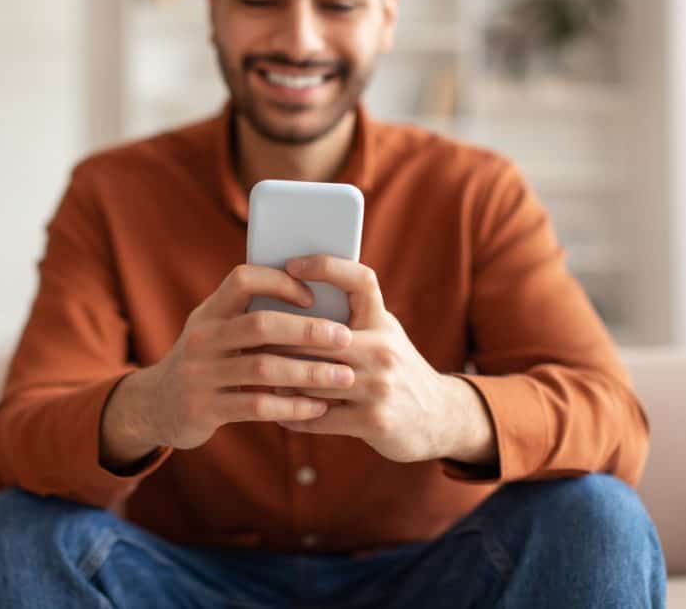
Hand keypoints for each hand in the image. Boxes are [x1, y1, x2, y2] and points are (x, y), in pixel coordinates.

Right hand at [110, 264, 358, 456]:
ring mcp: (200, 374)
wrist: (156, 405)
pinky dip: (292, 406)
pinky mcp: (204, 409)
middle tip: (345, 338)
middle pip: (261, 325)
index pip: (243, 279)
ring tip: (344, 377)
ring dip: (309, 372)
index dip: (280, 283)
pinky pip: (257, 406)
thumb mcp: (214, 330)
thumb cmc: (205, 361)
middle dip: (308, 331)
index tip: (312, 296)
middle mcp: (201, 338)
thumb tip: (313, 295)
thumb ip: (248, 315)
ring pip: (263, 368)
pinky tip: (317, 407)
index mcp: (209, 312)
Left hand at [264, 255, 496, 465]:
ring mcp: (380, 385)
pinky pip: (319, 416)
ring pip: (311, 377)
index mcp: (382, 321)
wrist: (438, 418)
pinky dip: (294, 414)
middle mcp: (384, 348)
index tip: (292, 265)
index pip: (360, 279)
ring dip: (280, 378)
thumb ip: (348, 322)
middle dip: (278, 340)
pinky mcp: (375, 420)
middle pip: (316, 336)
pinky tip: (277, 410)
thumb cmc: (394, 370)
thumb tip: (288, 304)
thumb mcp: (381, 336)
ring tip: (256, 375)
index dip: (326, 266)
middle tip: (247, 339)